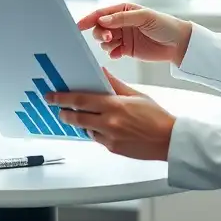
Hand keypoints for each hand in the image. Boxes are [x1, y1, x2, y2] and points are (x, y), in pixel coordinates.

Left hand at [47, 69, 176, 160]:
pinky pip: (97, 139)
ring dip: (80, 122)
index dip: (62, 98)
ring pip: (86, 129)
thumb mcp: (135, 94)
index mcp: (114, 105)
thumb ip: (115, 84)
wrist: (170, 140)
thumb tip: (101, 72)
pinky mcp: (113, 149)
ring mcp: (110, 138)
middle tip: (57, 108)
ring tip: (79, 116)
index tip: (51, 96)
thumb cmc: (156, 117)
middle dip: (64, 112)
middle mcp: (109, 122)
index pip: (81, 100)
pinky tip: (100, 127)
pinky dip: (95, 132)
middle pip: (77, 117)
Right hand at [76, 2, 192, 65]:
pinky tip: (118, 54)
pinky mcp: (127, 50)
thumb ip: (122, 18)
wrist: (179, 44)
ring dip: (106, 44)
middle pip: (100, 28)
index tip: (79, 26)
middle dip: (100, 34)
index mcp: (123, 10)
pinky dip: (112, 54)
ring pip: (104, 41)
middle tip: (108, 38)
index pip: (101, 13)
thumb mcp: (144, 17)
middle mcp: (120, 23)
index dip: (89, 19)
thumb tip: (102, 20)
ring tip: (116, 46)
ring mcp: (123, 36)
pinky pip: (112, 52)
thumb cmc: (164, 25)